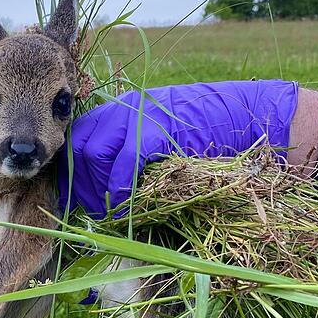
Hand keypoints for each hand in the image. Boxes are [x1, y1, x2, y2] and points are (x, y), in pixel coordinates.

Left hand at [57, 80, 298, 217]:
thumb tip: (104, 190)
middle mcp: (124, 107)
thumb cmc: (206, 135)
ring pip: (95, 152)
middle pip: (81, 146)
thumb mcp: (159, 138)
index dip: (70, 171)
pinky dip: (119, 187)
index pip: (78, 138)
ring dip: (98, 187)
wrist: (246, 116)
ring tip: (109, 210)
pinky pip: (125, 162)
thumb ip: (130, 153)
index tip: (71, 198)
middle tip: (91, 210)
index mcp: (121, 109)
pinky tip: (124, 206)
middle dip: (80, 183)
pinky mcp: (158, 130)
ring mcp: (139, 116)